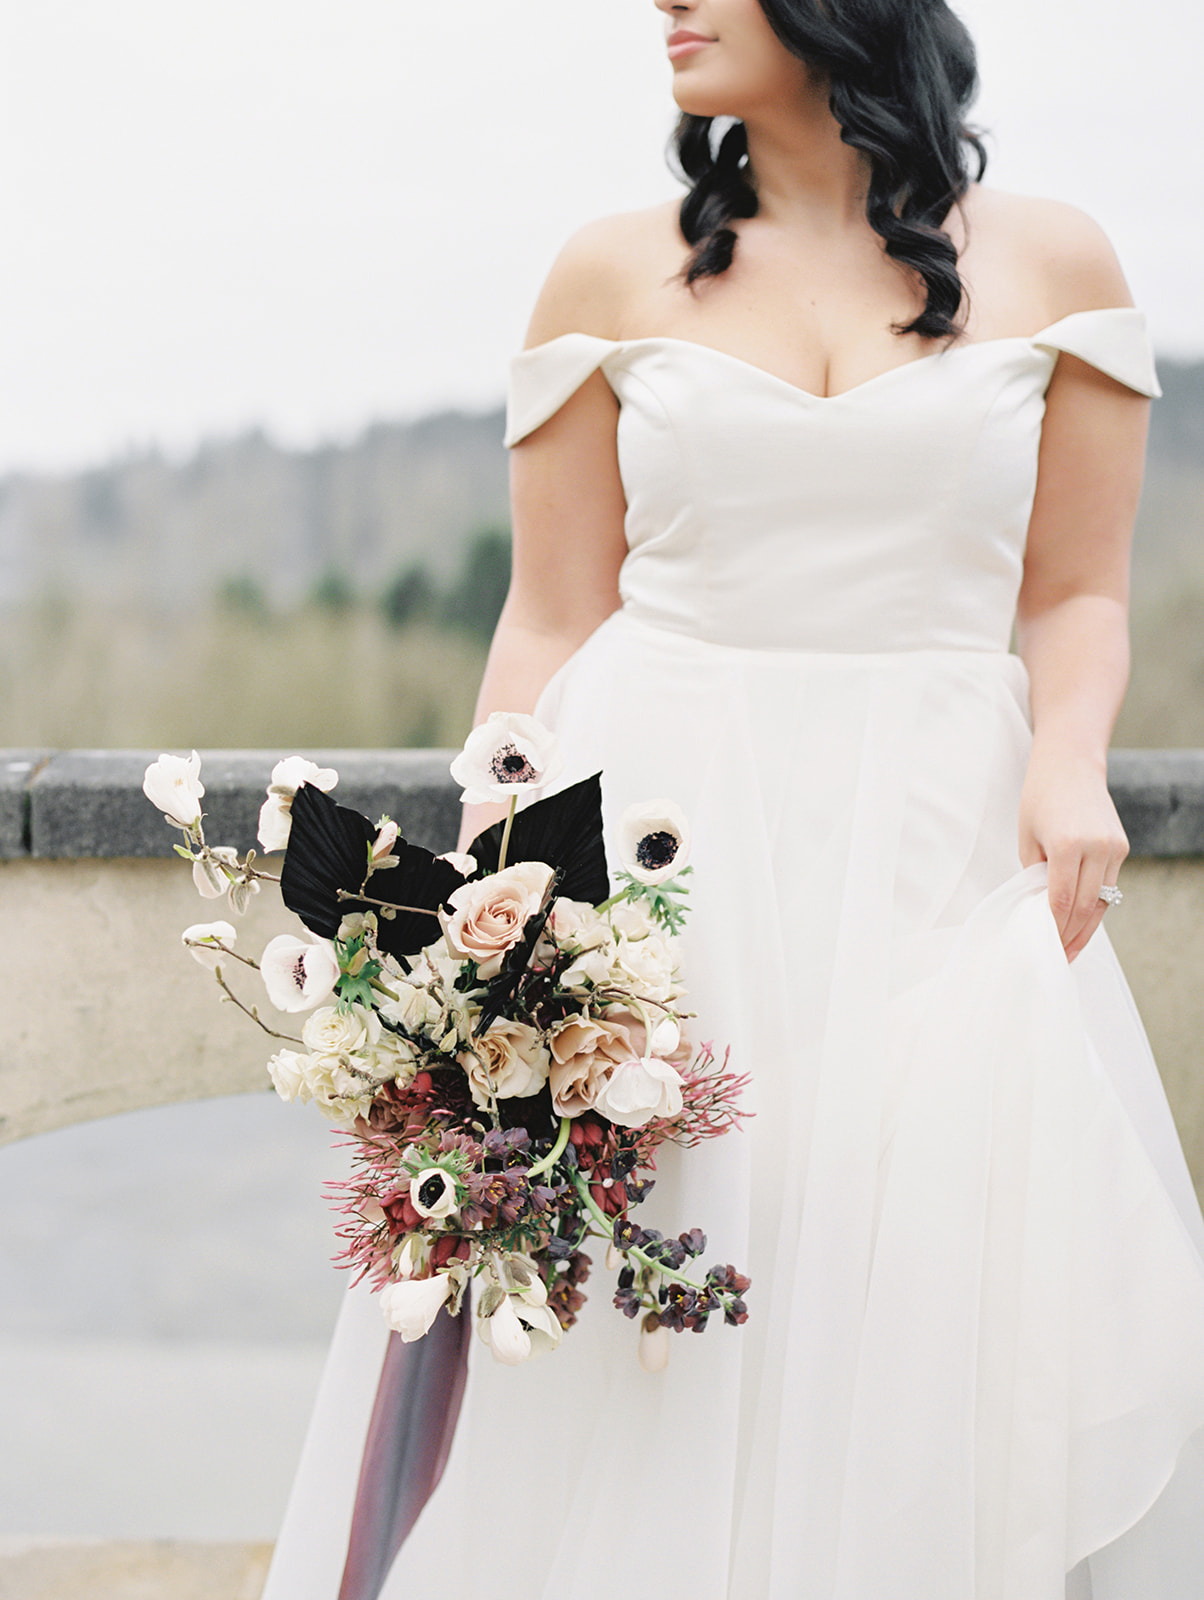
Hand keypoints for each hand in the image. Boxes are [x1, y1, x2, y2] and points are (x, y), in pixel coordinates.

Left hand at [1017, 750, 1127, 961]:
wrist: (1071, 766)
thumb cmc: (1040, 798)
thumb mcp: (1027, 837)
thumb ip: (1035, 874)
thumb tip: (1041, 909)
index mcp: (1067, 844)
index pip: (1061, 900)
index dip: (1053, 929)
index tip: (1044, 947)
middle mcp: (1096, 847)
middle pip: (1086, 907)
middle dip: (1070, 936)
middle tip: (1058, 957)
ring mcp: (1113, 848)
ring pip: (1103, 901)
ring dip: (1086, 928)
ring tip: (1071, 949)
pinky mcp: (1122, 847)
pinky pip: (1109, 886)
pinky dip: (1096, 907)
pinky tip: (1083, 923)